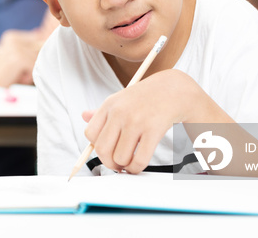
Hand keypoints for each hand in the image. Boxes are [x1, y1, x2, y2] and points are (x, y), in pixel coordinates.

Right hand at [0, 29, 42, 87]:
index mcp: (12, 36)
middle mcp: (14, 38)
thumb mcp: (15, 56)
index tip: (23, 63)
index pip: (37, 39)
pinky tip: (18, 77)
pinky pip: (34, 67)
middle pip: (39, 49)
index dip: (36, 53)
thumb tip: (43, 39)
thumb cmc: (2, 72)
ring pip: (37, 59)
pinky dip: (28, 75)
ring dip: (30, 70)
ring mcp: (16, 48)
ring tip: (17, 74)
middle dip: (32, 62)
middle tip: (19, 70)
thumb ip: (28, 48)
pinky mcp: (18, 58)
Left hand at [82, 69, 204, 173]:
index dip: (97, 147)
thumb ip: (102, 111)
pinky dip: (136, 168)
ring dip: (124, 167)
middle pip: (102, 149)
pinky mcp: (153, 130)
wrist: (174, 89)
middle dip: (109, 163)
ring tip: (129, 164)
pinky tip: (138, 165)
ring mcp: (136, 121)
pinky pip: (139, 160)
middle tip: (116, 165)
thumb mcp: (121, 98)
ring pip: (120, 158)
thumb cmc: (146, 97)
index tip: (107, 152)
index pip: (90, 134)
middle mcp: (120, 112)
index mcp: (109, 104)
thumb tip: (84, 116)